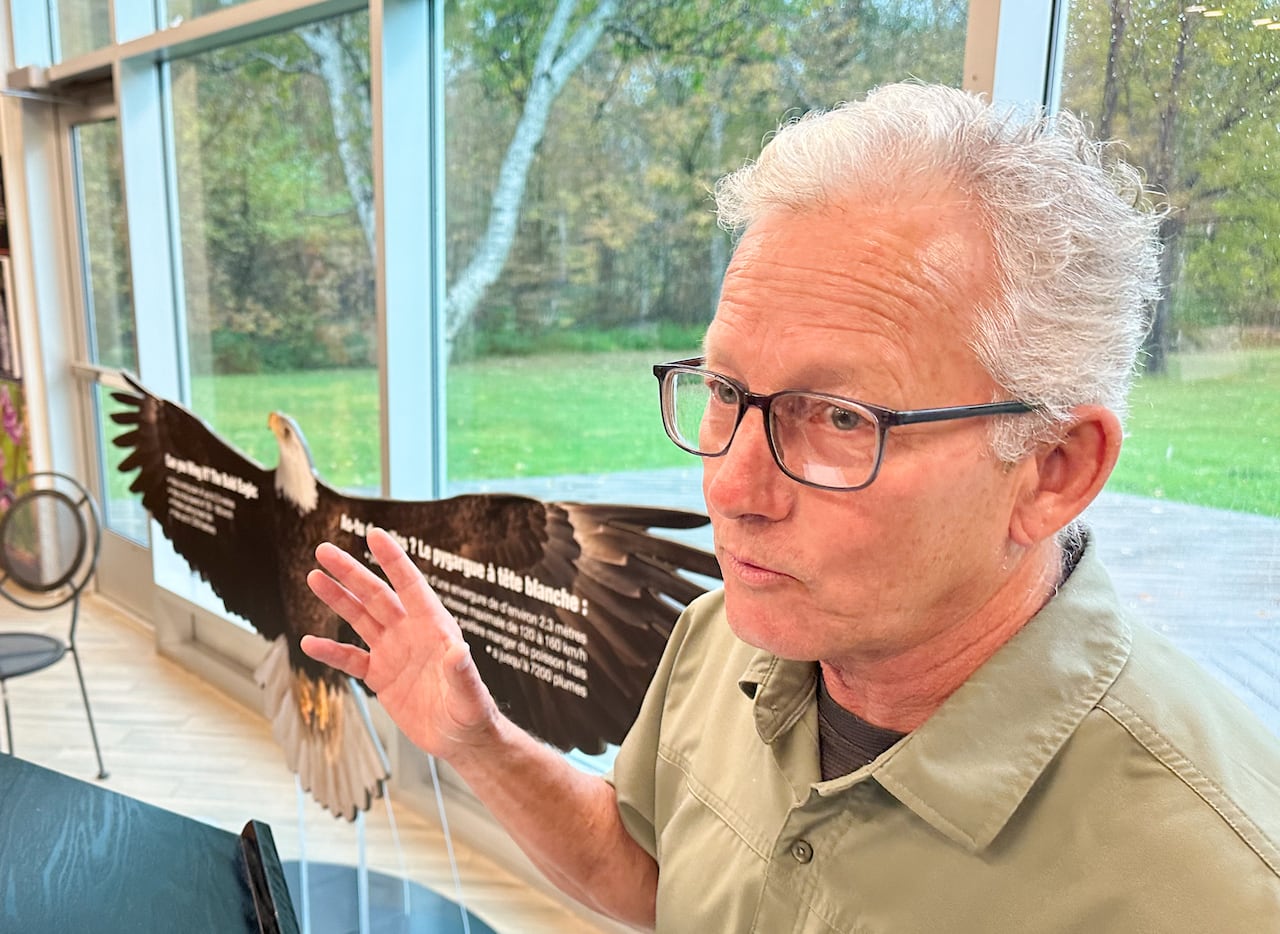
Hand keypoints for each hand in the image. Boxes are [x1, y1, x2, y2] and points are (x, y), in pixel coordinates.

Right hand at [301, 527, 499, 758]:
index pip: (411, 586)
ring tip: (314, 577)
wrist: (461, 740)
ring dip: (338, 599)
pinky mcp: (380, 676)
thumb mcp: (470, 696)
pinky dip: (331, 650)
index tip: (374, 535)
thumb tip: (459, 651)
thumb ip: (463, 674)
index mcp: (435, 628)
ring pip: (360, 618)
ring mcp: (393, 652)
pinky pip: (351, 659)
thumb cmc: (472, 715)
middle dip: (352, 573)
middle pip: (377, 596)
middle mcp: (411, 633)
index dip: (393, 560)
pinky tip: (309, 641)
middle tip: (324, 550)